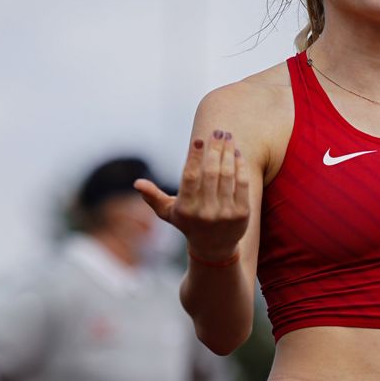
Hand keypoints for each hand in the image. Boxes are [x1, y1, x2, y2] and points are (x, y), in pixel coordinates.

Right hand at [135, 130, 249, 263]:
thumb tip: (137, 183)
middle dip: (215, 148)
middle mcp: (205, 212)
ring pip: (227, 175)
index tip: (198, 139)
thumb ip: (153, 197)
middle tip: (217, 132)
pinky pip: (242, 184)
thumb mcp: (168, 212)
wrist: (214, 248)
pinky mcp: (242, 214)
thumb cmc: (188, 224)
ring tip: (228, 137)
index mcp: (186, 209)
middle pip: (211, 172)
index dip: (194, 157)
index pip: (190, 177)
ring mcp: (225, 213)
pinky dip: (240, 166)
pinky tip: (236, 153)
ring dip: (228, 152)